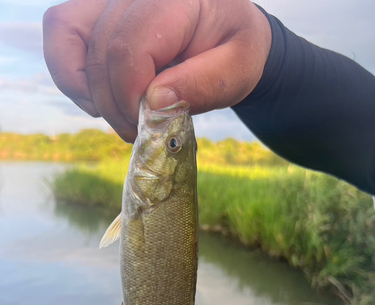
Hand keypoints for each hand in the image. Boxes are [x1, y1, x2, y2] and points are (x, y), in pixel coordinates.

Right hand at [43, 0, 270, 142]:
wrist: (226, 32)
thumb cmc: (234, 49)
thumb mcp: (237, 71)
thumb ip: (203, 86)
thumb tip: (155, 103)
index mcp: (175, 0)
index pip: (129, 50)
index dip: (131, 98)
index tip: (149, 125)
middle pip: (100, 54)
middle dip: (116, 106)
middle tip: (141, 129)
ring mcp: (111, 0)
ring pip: (68, 40)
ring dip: (89, 92)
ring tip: (123, 113)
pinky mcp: (96, 11)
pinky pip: (62, 36)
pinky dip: (72, 75)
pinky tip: (102, 98)